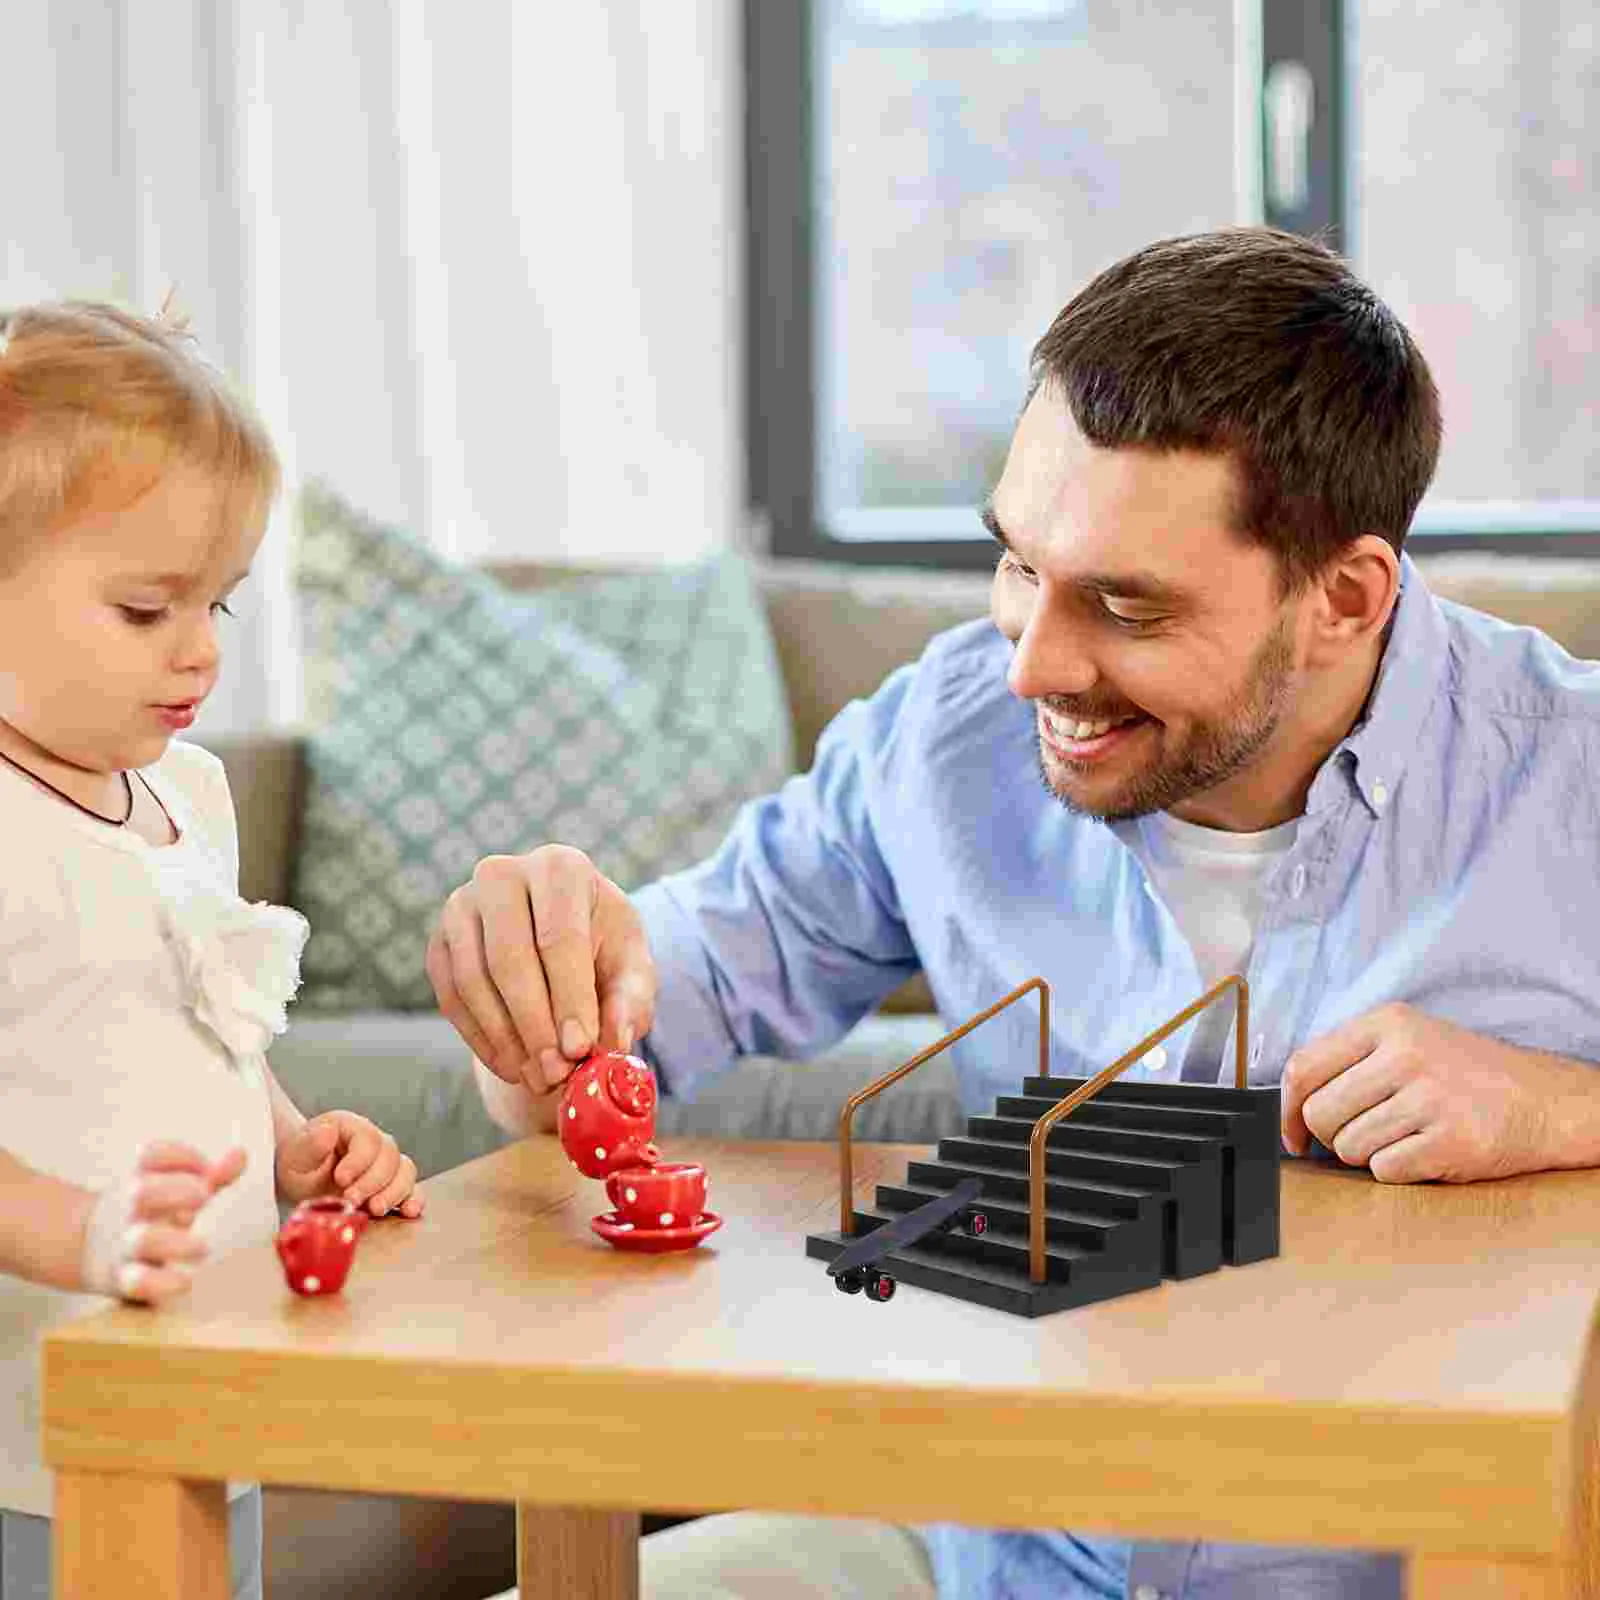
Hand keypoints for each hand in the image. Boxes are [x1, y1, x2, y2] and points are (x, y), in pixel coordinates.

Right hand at [80, 1141, 247, 1304]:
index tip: (206, 1168)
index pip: (153, 1156)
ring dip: (174, 1241)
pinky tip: (184, 1281)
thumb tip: (241, 1154)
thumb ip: (212, 1176)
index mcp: (142, 1180)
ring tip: (202, 1248)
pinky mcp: (123, 1279)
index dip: (181, 1156)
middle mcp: (130, 1209)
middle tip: (203, 1196)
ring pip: (141, 1240)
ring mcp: (125, 1244)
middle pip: (142, 1192)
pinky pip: (135, 1281)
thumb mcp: (176, 1190)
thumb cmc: (151, 1213)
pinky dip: (160, 1282)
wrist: (88, 1249)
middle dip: (175, 1191)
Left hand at [275, 1110, 423, 1217]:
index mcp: (352, 1127)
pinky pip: (412, 1189)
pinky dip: (413, 1199)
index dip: (358, 1161)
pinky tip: (408, 1211)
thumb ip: (310, 1144)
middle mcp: (375, 1142)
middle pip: (390, 1156)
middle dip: (372, 1182)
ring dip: (393, 1192)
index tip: (340, 1179)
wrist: (301, 1179)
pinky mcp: (391, 1186)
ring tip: (374, 1209)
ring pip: (405, 1172)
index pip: (368, 1139)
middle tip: (351, 1199)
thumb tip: (327, 1131)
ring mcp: (386, 1164)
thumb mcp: (295, 1154)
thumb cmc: (299, 1164)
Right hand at [426, 845, 656, 1092]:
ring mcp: (461, 905)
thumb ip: (630, 1001)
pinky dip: (481, 1040)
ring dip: (506, 1039)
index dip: (569, 997)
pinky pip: (451, 998)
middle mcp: (502, 874)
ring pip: (474, 981)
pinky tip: (513, 1067)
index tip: (580, 1049)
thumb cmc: (603, 949)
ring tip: (539, 1078)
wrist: (559, 940)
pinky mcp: (438, 942)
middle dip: (534, 1025)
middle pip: (509, 957)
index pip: (559, 936)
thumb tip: (612, 1044)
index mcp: (560, 867)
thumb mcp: (631, 968)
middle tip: (556, 1074)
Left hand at [1280, 1002, 1573, 1182]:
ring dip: (1366, 1154)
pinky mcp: (1450, 1141)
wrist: (1542, 1100)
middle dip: (1329, 1137)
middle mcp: (1405, 1055)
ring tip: (1401, 1137)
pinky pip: (1385, 1170)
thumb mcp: (1406, 1040)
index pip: (1302, 1067)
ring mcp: (1430, 1098)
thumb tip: (1290, 1110)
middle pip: (1320, 1113)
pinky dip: (1396, 1170)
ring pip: (1349, 1147)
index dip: (1286, 1109)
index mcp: (1386, 1024)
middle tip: (1356, 1136)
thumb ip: (1348, 1062)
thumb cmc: (1462, 1073)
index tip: (1292, 1133)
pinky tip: (1422, 1151)